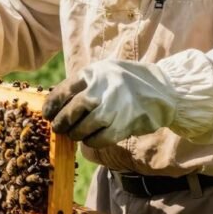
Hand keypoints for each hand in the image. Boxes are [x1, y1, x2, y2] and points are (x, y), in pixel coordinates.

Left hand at [41, 60, 178, 147]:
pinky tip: (91, 139)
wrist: (165, 91)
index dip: (52, 104)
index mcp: (95, 72)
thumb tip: (58, 103)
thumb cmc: (129, 81)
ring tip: (75, 134)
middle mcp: (103, 88)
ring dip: (76, 133)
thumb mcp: (106, 71)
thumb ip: (85, 83)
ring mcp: (114, 107)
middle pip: (73, 110)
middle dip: (62, 122)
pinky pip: (99, 139)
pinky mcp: (124, 125)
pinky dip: (91, 142)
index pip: (65, 90)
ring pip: (84, 127)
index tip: (47, 113)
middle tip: (58, 127)